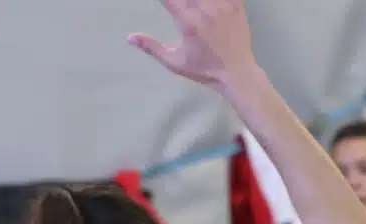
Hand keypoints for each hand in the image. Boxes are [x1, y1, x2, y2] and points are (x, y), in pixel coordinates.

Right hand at [128, 0, 258, 88]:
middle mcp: (204, 10)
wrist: (236, 74)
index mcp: (188, 22)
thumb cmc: (204, 70)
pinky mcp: (236, 5)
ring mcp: (222, 5)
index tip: (163, 2)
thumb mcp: (174, 62)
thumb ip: (151, 47)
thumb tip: (129, 38)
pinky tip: (209, 2)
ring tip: (193, 5)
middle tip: (179, 5)